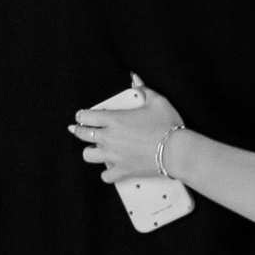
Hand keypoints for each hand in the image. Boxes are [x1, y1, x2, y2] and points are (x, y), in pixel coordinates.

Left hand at [71, 79, 186, 184]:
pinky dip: (107, 173)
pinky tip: (110, 169)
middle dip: (79, 130)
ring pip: (88, 155)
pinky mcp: (123, 170)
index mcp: (115, 119)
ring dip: (90, 151)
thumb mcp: (157, 101)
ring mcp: (114, 156)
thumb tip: (134, 78)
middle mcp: (110, 138)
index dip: (81, 115)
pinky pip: (106, 176)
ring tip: (95, 149)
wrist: (177, 151)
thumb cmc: (167, 124)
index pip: (86, 116)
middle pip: (83, 134)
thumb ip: (143, 89)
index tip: (82, 116)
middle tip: (78, 129)